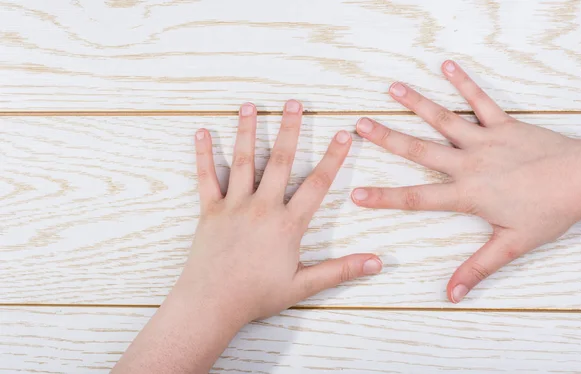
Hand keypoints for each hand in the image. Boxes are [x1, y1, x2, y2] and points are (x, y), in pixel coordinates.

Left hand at [186, 100, 381, 321]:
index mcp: (287, 224)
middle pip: (279, 161)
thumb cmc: (257, 296)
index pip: (317, 184)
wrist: (212, 304)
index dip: (333, 157)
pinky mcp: (210, 210)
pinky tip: (201, 132)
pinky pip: (207, 177)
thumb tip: (377, 263)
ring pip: (242, 161)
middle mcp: (262, 207)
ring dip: (246, 130)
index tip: (343, 134)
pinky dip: (204, 154)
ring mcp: (234, 206)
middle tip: (294, 103)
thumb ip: (341, 270)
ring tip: (250, 105)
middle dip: (289, 129)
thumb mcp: (304, 285)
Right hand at [351, 60, 580, 302]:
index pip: (416, 197)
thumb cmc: (548, 212)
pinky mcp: (503, 124)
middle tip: (360, 125)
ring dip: (416, 103)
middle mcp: (469, 163)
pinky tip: (446, 66)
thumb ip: (477, 269)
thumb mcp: (510, 246)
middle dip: (386, 138)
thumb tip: (452, 295)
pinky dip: (463, 83)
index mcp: (467, 193)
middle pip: (419, 149)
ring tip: (392, 89)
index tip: (356, 194)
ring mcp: (485, 139)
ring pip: (443, 119)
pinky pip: (480, 100)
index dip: (384, 197)